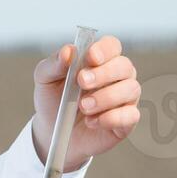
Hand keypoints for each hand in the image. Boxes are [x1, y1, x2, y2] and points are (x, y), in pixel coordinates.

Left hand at [31, 34, 140, 172]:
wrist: (53, 132)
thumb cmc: (53, 100)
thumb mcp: (45, 79)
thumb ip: (54, 64)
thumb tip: (68, 51)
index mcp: (99, 60)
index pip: (112, 45)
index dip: (105, 49)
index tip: (91, 57)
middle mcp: (116, 76)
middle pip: (125, 66)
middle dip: (104, 73)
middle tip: (82, 82)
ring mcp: (124, 98)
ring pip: (131, 89)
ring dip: (106, 97)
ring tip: (83, 107)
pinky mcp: (126, 121)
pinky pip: (131, 115)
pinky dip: (111, 118)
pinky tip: (92, 122)